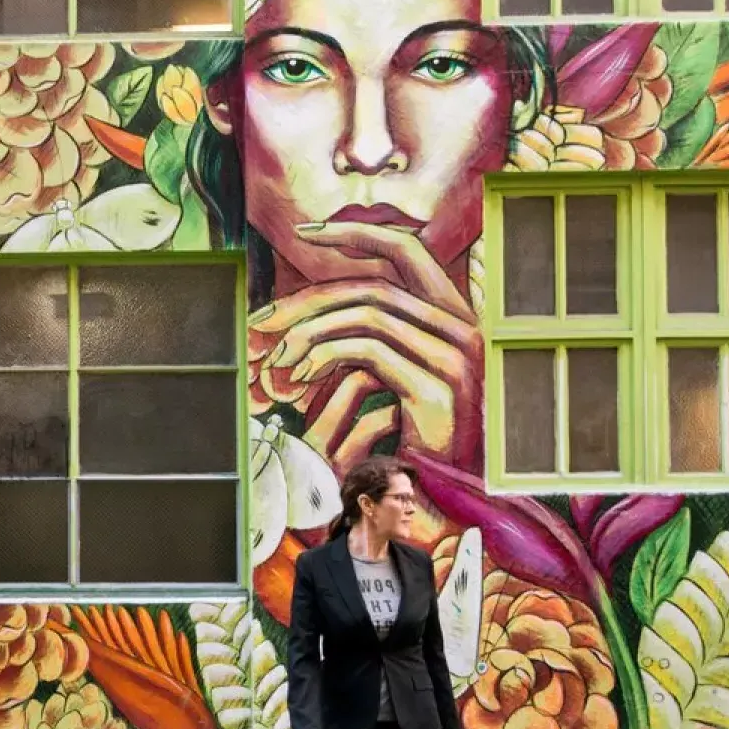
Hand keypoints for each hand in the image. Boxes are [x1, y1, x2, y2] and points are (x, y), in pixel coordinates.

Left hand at [254, 222, 480, 465]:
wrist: (448, 495)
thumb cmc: (415, 437)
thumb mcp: (397, 375)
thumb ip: (375, 335)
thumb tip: (318, 306)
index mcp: (458, 316)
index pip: (408, 249)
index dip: (357, 233)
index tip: (307, 233)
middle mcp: (465, 327)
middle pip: (373, 284)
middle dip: (310, 298)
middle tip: (262, 320)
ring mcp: (456, 356)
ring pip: (366, 313)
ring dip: (309, 332)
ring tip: (276, 359)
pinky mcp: (436, 386)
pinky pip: (366, 350)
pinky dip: (323, 356)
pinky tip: (298, 378)